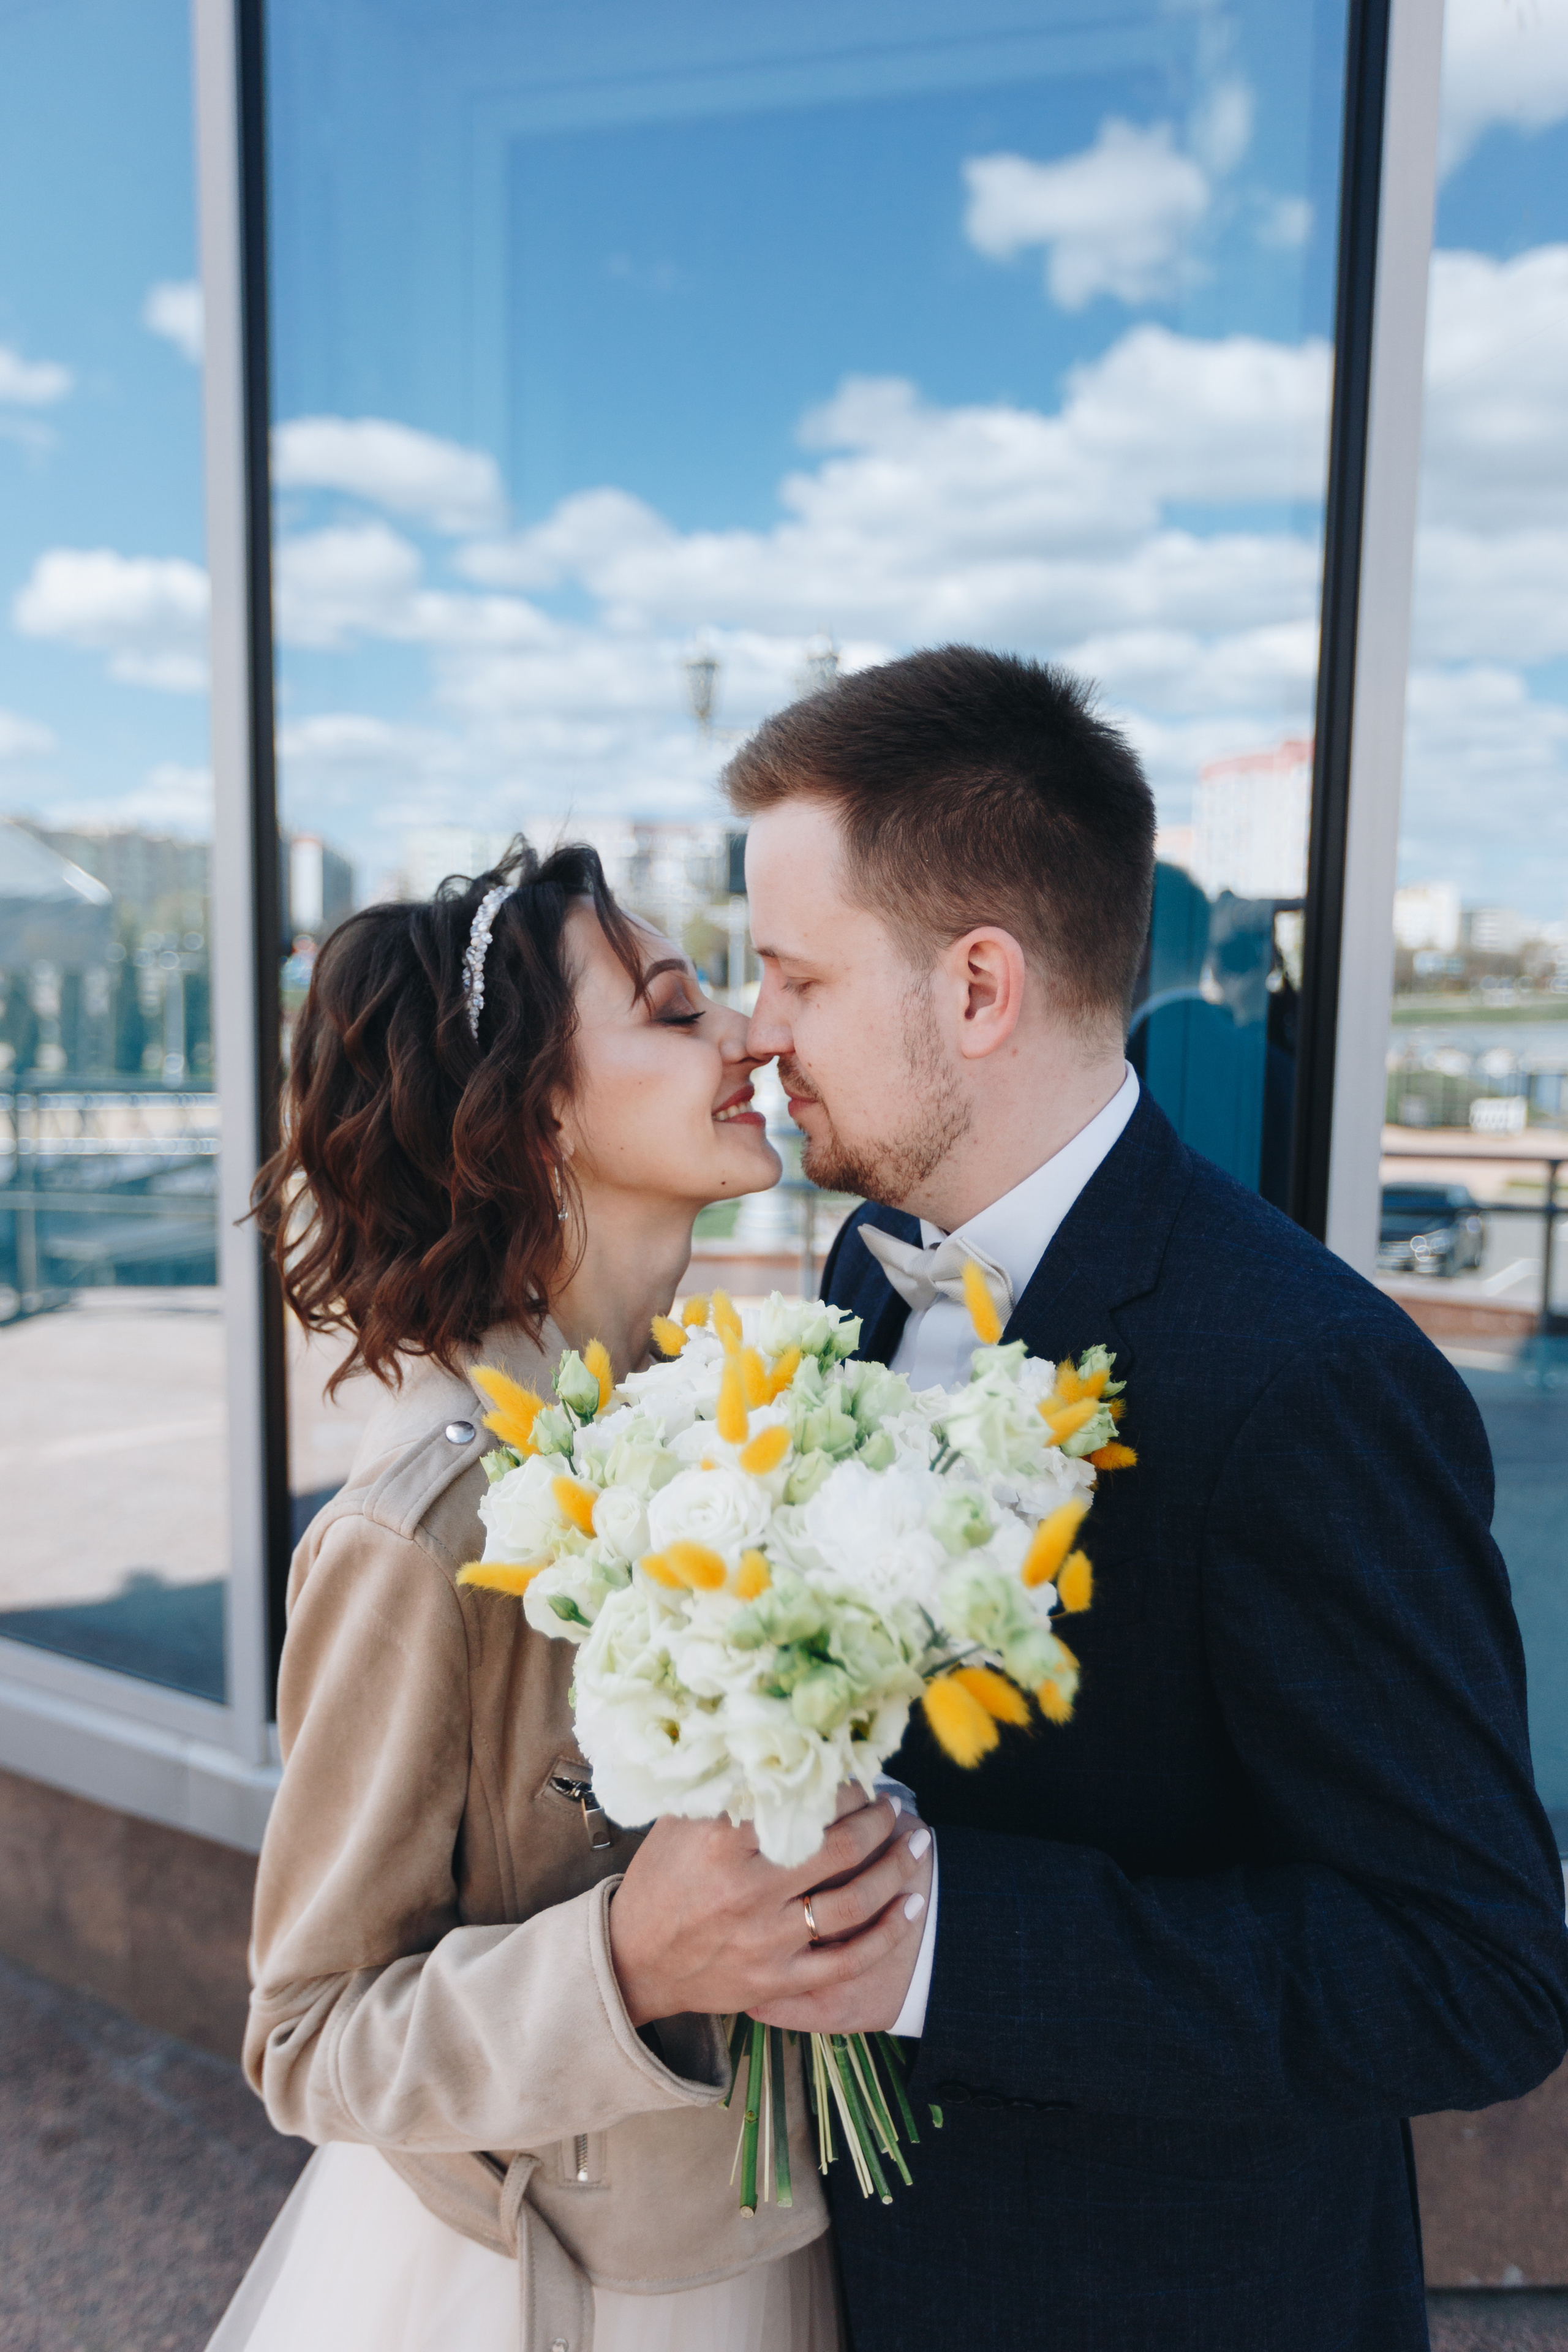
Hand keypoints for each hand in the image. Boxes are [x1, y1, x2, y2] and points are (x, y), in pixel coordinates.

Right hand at [608, 1788, 929, 2029]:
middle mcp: (749, 1890)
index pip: (802, 1801)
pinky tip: (913, 1906)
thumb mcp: (681, 1821)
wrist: (634, 1960)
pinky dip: (889, 1933)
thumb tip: (773, 1741)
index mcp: (723, 1842)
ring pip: (854, 1901)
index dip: (841, 1784)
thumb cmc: (662, 1880)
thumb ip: (727, 1787)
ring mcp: (767, 1940)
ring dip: (895, 1868)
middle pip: (840, 1848)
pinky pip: (848, 1960)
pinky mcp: (778, 1980)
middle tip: (893, 1806)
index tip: (859, 1773)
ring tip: (917, 1843)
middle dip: (879, 1821)